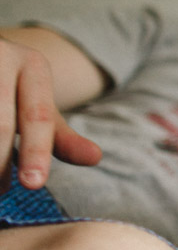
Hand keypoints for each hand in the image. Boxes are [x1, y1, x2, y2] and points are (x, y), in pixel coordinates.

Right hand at [0, 36, 101, 191]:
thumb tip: (95, 158)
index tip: (33, 184)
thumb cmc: (8, 87)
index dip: (36, 151)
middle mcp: (0, 57)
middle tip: (2, 192)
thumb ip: (60, 136)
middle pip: (0, 126)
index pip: (37, 115)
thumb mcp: (36, 104)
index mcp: (30, 64)